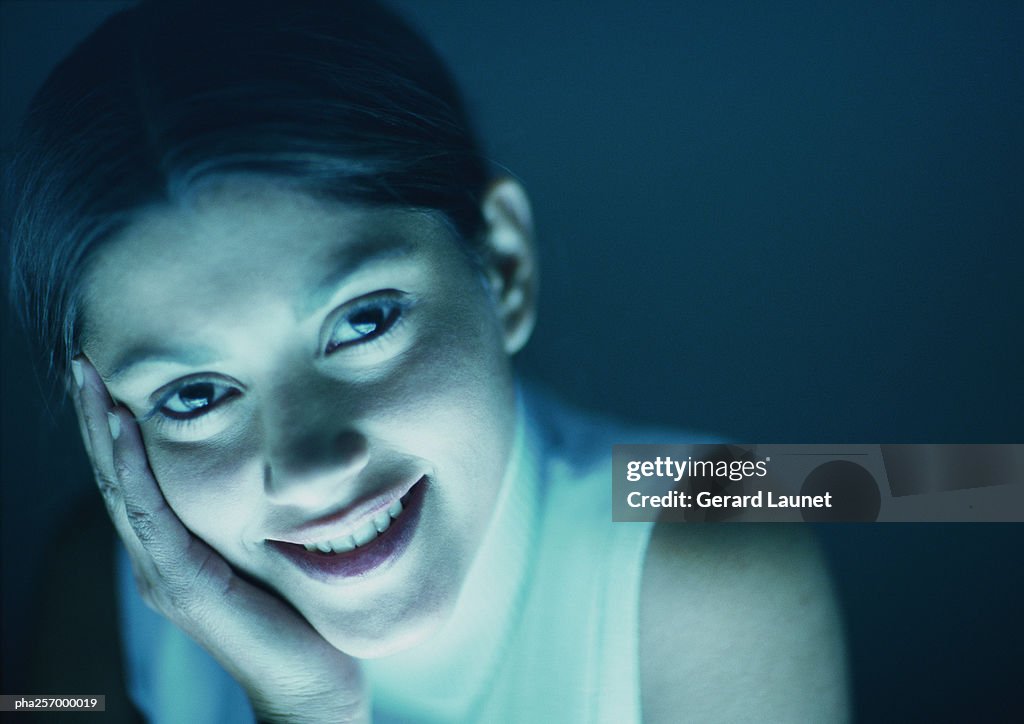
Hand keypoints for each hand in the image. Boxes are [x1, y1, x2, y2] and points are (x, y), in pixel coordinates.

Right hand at [72, 356, 368, 722]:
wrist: (307, 680)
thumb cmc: (295, 614)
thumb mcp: (265, 547)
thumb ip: (247, 514)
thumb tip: (267, 461)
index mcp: (172, 548)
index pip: (133, 476)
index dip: (115, 426)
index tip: (109, 374)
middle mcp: (156, 558)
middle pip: (115, 475)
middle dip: (96, 415)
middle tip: (85, 360)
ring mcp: (162, 572)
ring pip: (121, 488)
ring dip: (103, 430)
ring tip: (91, 379)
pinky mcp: (181, 583)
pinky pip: (149, 515)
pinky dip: (133, 468)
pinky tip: (123, 428)